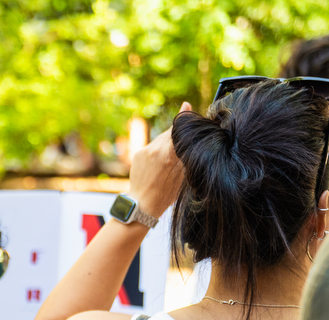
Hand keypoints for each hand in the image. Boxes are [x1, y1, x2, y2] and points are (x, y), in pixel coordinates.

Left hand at [127, 101, 192, 217]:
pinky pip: (152, 146)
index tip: (187, 105)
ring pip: (160, 139)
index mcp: (169, 154)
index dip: (185, 118)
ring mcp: (145, 151)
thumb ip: (185, 153)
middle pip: (169, 132)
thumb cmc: (166, 193)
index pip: (178, 128)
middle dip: (177, 134)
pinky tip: (160, 162)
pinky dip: (157, 150)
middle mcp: (156, 149)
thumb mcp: (182, 174)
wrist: (143, 204)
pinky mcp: (137, 153)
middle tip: (184, 140)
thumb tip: (191, 137)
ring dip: (167, 143)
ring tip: (170, 158)